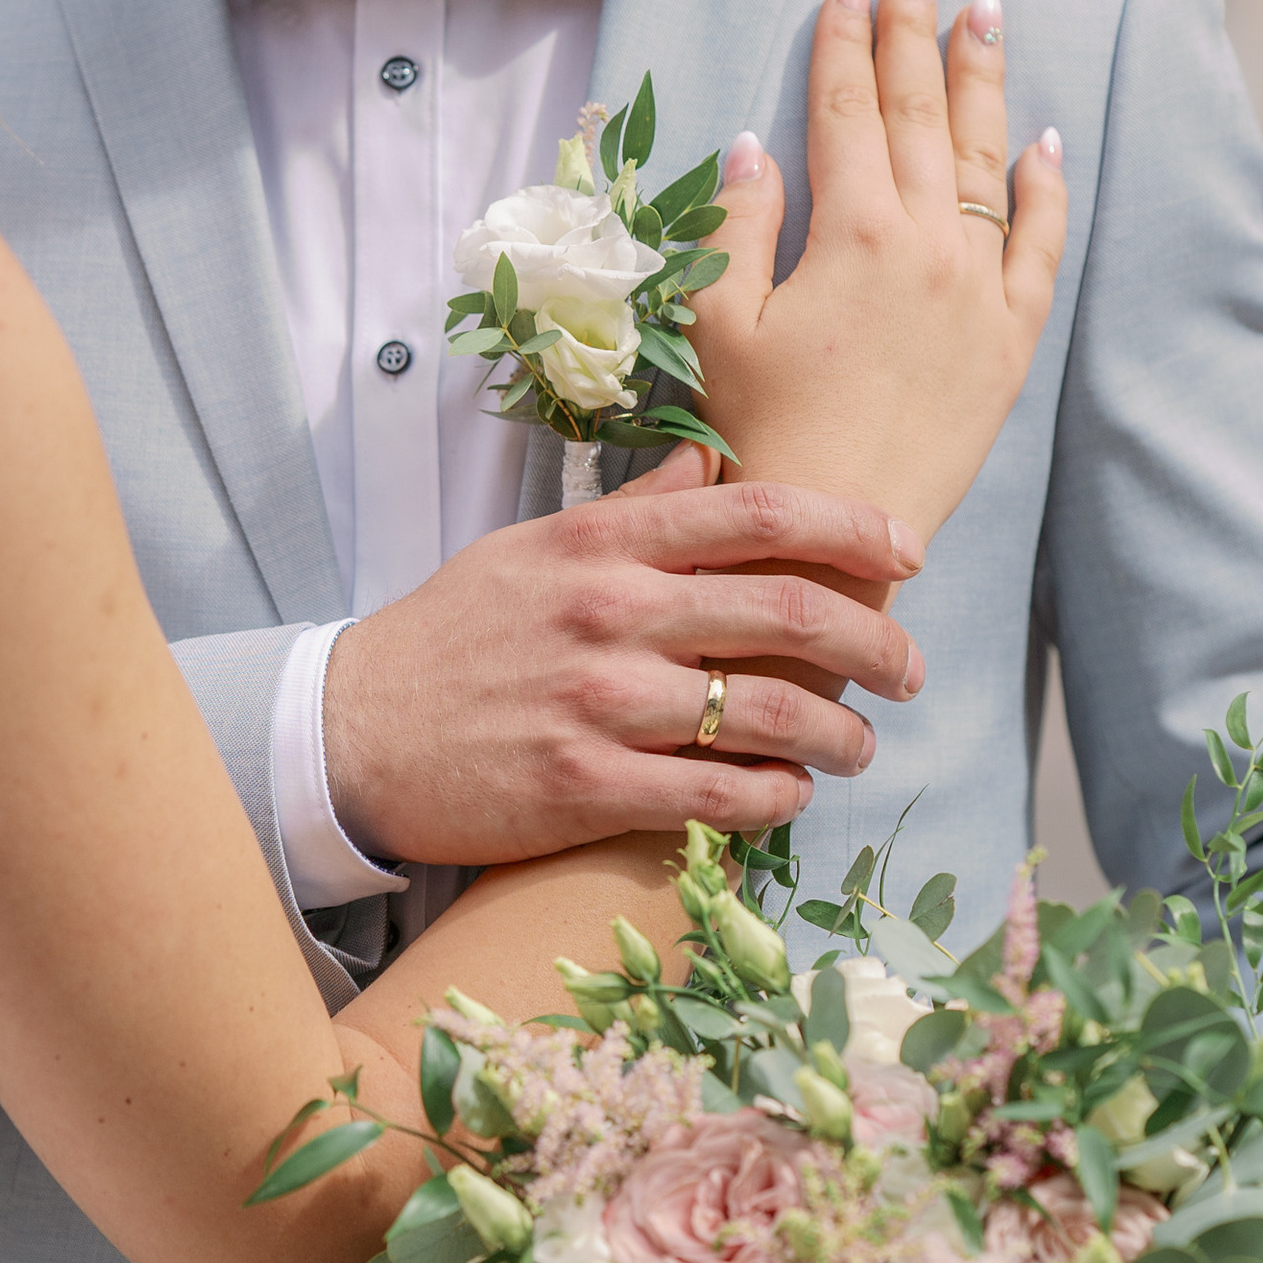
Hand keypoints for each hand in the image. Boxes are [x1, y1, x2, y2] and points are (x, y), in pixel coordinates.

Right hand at [320, 456, 929, 864]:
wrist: (351, 730)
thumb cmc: (450, 635)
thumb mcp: (534, 548)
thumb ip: (631, 511)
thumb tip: (711, 463)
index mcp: (603, 545)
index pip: (758, 513)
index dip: (852, 528)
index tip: (906, 552)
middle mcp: (611, 614)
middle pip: (787, 611)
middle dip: (875, 642)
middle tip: (910, 668)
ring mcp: (599, 703)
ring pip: (767, 713)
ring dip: (840, 735)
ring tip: (861, 747)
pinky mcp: (583, 786)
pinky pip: (715, 796)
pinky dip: (774, 799)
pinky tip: (791, 797)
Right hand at [694, 0, 1065, 544]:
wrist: (837, 535)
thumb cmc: (758, 435)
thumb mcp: (719, 324)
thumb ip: (739, 224)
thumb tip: (757, 145)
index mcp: (852, 232)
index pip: (849, 109)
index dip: (844, 41)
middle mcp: (930, 246)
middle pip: (923, 113)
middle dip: (917, 30)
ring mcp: (980, 292)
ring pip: (988, 161)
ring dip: (985, 80)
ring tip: (986, 12)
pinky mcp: (1011, 343)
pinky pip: (1040, 246)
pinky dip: (1044, 188)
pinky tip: (1044, 142)